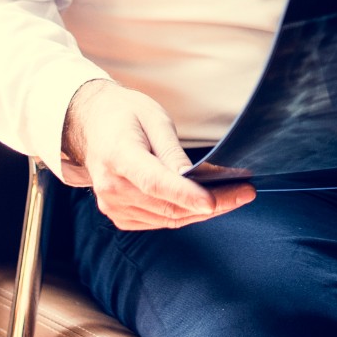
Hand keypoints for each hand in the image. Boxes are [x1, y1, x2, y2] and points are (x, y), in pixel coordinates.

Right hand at [62, 80, 254, 230]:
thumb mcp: (153, 118)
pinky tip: (205, 203)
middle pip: (167, 205)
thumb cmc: (124, 115)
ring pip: (167, 218)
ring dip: (202, 212)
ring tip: (233, 196)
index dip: (185, 194)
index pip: (154, 182)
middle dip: (212, 204)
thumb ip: (172, 150)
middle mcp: (111, 187)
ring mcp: (113, 206)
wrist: (92, 124)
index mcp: (118, 156)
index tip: (213, 201)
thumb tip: (192, 176)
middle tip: (244, 193)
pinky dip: (184, 214)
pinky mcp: (119, 215)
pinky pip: (158, 221)